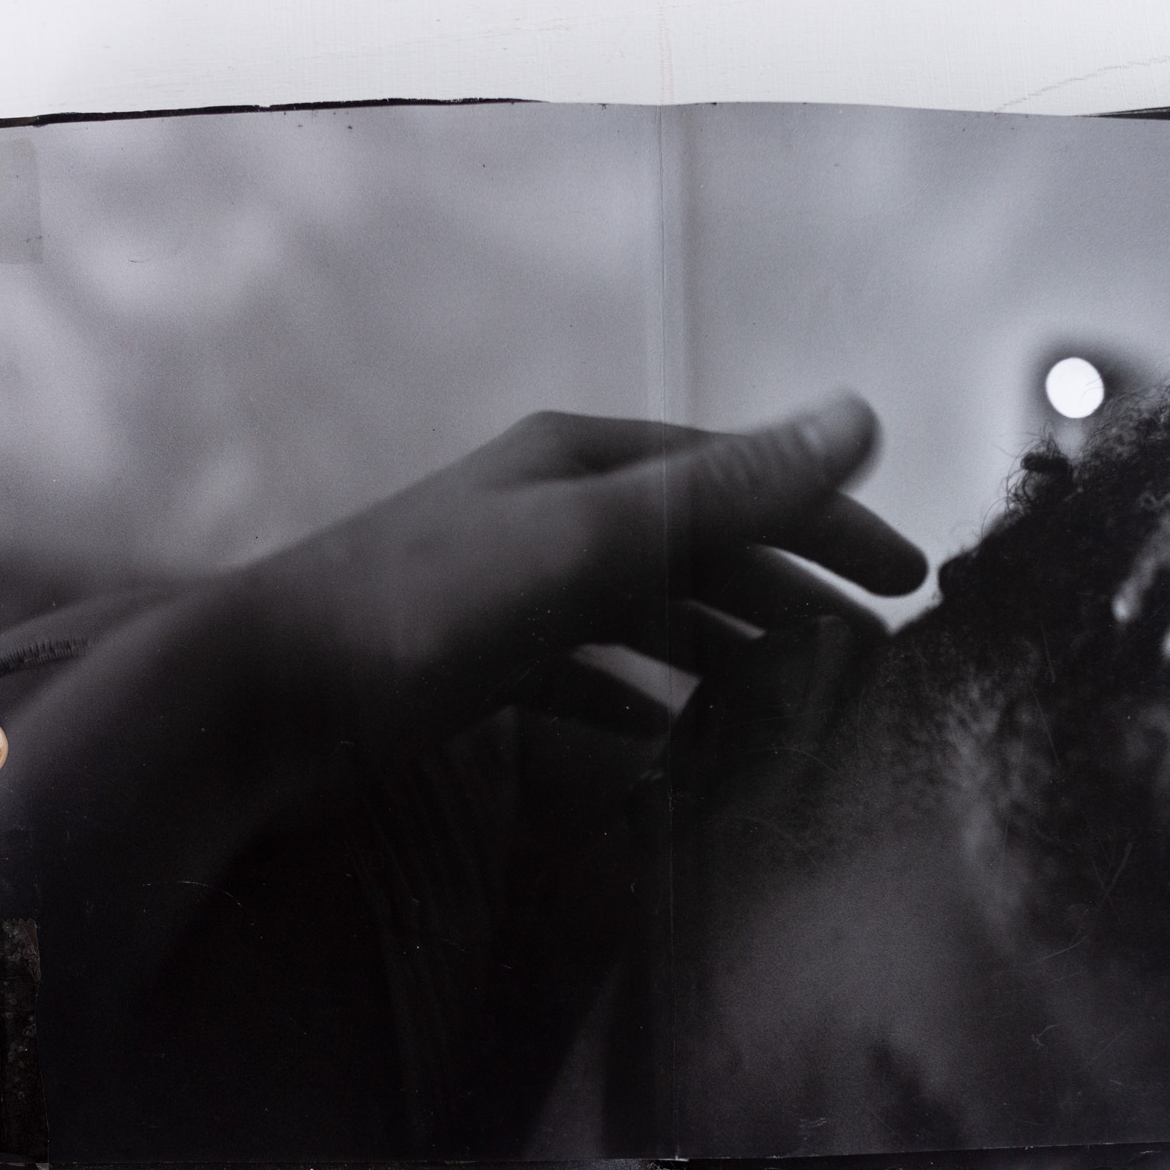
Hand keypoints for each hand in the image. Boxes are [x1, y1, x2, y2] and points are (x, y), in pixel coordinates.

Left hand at [0, 392, 924, 1004]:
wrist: (259, 697)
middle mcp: (554, 513)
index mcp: (586, 463)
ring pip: (651, 616)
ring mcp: (514, 592)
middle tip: (873, 661)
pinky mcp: (478, 667)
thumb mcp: (589, 537)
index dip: (831, 521)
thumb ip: (723, 488)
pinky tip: (674, 751)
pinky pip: (589, 680)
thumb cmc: (426, 605)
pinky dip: (641, 706)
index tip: (910, 581)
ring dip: (726, 650)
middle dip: (791, 593)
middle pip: (703, 546)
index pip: (740, 479)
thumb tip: (859, 417)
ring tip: (798, 710)